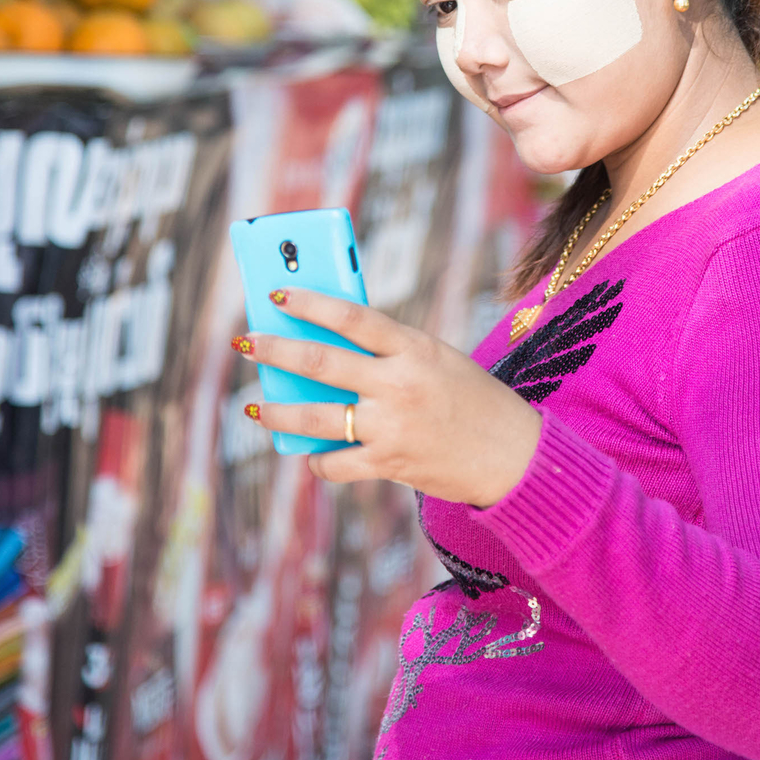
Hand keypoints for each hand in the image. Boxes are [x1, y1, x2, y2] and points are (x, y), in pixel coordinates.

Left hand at [237, 289, 541, 506]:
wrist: (513, 454)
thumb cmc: (470, 397)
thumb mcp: (437, 358)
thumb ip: (389, 352)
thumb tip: (326, 345)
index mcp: (414, 348)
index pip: (351, 317)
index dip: (309, 303)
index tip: (276, 295)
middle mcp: (399, 385)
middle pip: (321, 363)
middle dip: (276, 352)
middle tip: (247, 344)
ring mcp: (391, 427)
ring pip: (316, 419)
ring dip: (277, 412)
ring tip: (254, 408)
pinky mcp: (389, 464)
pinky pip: (336, 463)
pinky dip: (318, 459)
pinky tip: (309, 452)